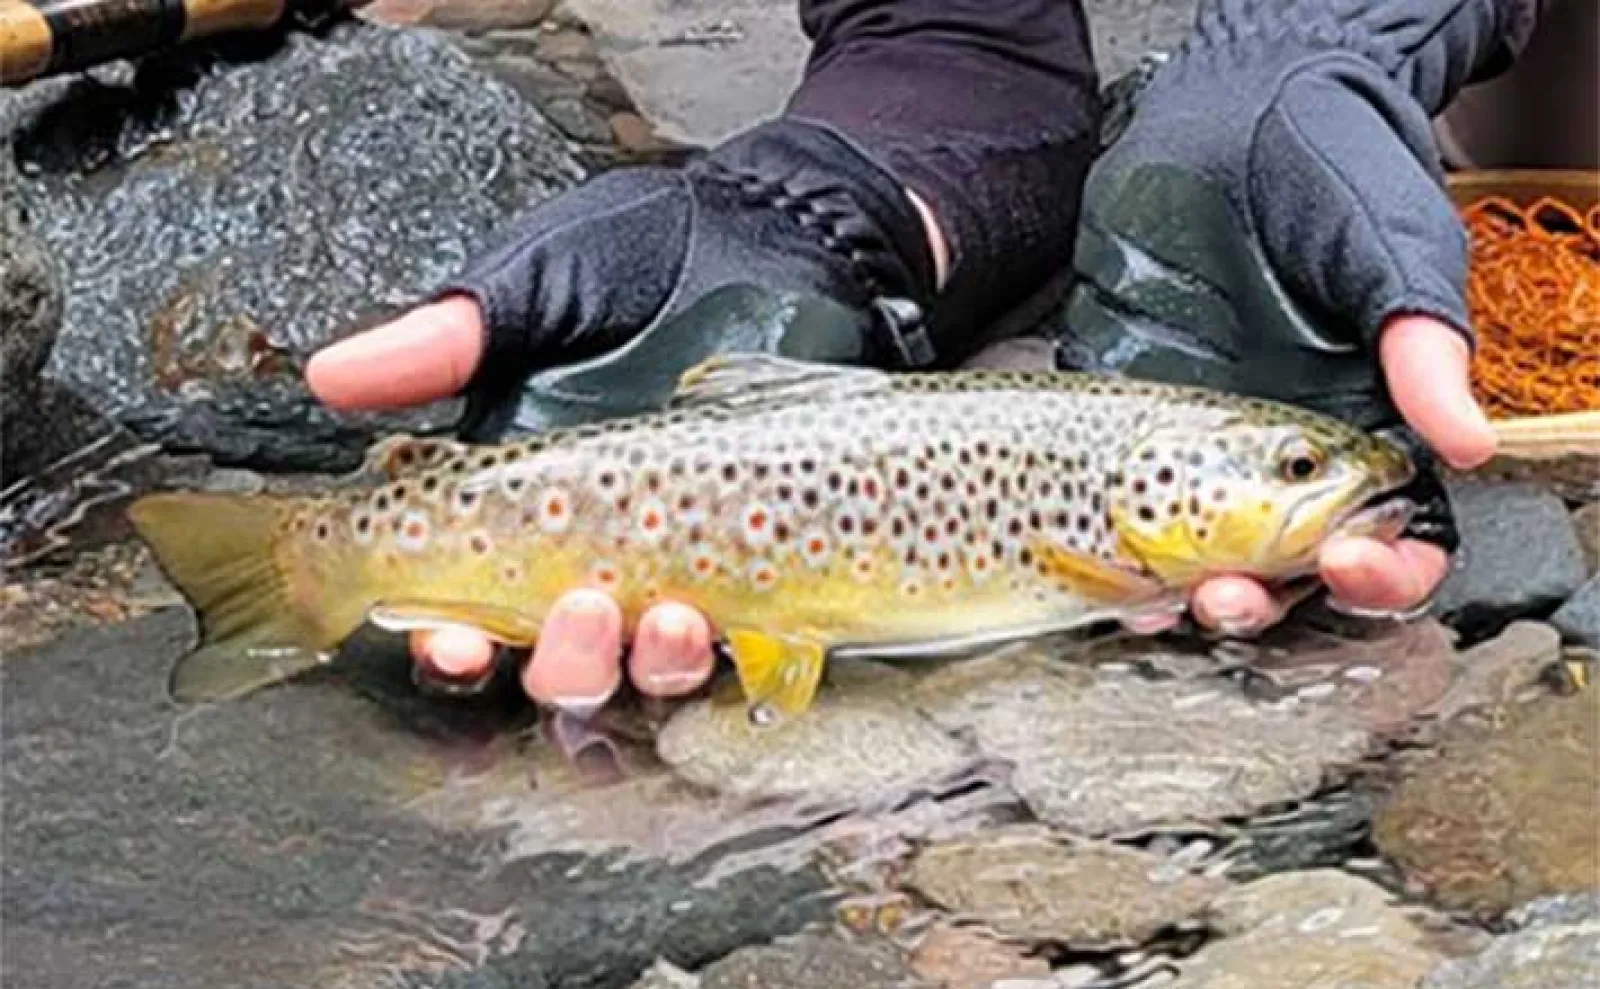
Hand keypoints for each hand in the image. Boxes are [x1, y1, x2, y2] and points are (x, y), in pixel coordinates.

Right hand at [308, 117, 942, 712]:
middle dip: (563, 661)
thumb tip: (332, 378)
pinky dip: (737, 647)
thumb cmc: (653, 253)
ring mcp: (683, 552)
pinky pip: (745, 637)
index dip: (451, 639)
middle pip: (560, 657)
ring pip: (649, 663)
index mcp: (523, 490)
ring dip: (651, 661)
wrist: (782, 230)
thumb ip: (445, 339)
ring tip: (674, 617)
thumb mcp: (538, 286)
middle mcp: (597, 538)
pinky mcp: (766, 552)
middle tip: (583, 613)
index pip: (468, 600)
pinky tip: (735, 619)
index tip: (454, 640)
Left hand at [1058, 0, 1519, 633]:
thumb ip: (1420, 344)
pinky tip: (1105, 570)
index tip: (1355, 567)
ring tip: (1168, 605)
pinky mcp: (1130, 410)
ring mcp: (1201, 437)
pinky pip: (1117, 499)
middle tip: (1234, 598)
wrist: (1233, 109)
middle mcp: (1285, 447)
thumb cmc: (1331, 171)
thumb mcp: (1389, 251)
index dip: (1384, 566)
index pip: (1390, 528)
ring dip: (1187, 591)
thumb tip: (1469, 442)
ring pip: (1199, 552)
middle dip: (1266, 598)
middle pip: (1286, 565)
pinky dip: (1111, 548)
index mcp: (1366, 421)